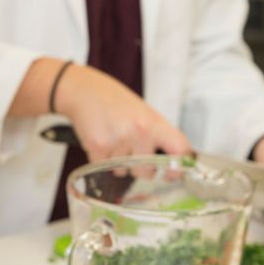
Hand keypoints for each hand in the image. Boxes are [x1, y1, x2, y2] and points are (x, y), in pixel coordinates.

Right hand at [56, 64, 190, 160]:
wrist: (83, 90)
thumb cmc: (114, 100)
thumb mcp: (143, 112)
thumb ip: (157, 134)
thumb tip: (172, 162)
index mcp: (154, 123)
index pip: (180, 150)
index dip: (179, 167)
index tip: (173, 173)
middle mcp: (139, 133)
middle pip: (148, 171)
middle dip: (140, 168)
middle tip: (131, 151)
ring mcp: (118, 142)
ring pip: (123, 171)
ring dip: (118, 162)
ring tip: (112, 140)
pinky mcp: (97, 148)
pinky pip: (104, 167)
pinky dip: (102, 159)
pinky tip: (100, 141)